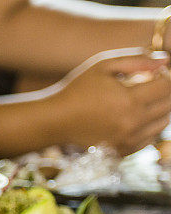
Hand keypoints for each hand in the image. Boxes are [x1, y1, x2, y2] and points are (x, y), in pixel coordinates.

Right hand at [48, 48, 170, 154]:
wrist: (55, 122)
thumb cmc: (76, 90)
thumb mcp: (102, 67)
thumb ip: (136, 61)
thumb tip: (165, 62)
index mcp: (129, 100)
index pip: (168, 87)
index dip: (166, 77)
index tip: (157, 74)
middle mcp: (132, 123)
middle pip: (168, 105)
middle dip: (164, 92)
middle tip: (150, 86)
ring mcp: (128, 140)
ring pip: (163, 123)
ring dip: (159, 110)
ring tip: (141, 101)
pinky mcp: (123, 151)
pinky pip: (150, 138)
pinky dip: (149, 126)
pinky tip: (133, 117)